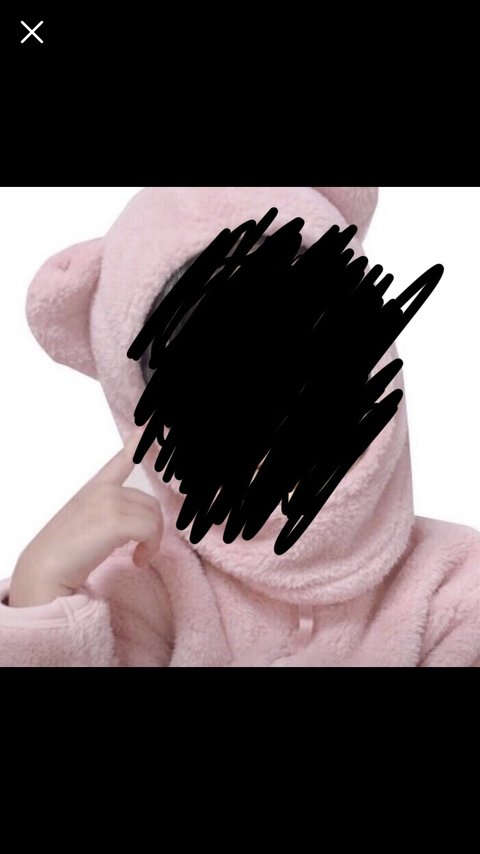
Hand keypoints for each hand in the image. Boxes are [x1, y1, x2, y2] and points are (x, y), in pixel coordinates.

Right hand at [9, 429, 162, 606]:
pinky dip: (150, 548)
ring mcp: (109, 502)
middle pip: (150, 504)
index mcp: (95, 488)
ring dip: (153, 541)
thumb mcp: (86, 522)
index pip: (118, 462)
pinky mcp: (115, 520)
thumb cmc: (64, 552)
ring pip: (153, 518)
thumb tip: (139, 526)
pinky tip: (138, 560)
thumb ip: (109, 514)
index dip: (135, 446)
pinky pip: (151, 530)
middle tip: (141, 550)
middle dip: (153, 528)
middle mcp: (103, 490)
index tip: (144, 432)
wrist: (45, 567)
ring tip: (139, 556)